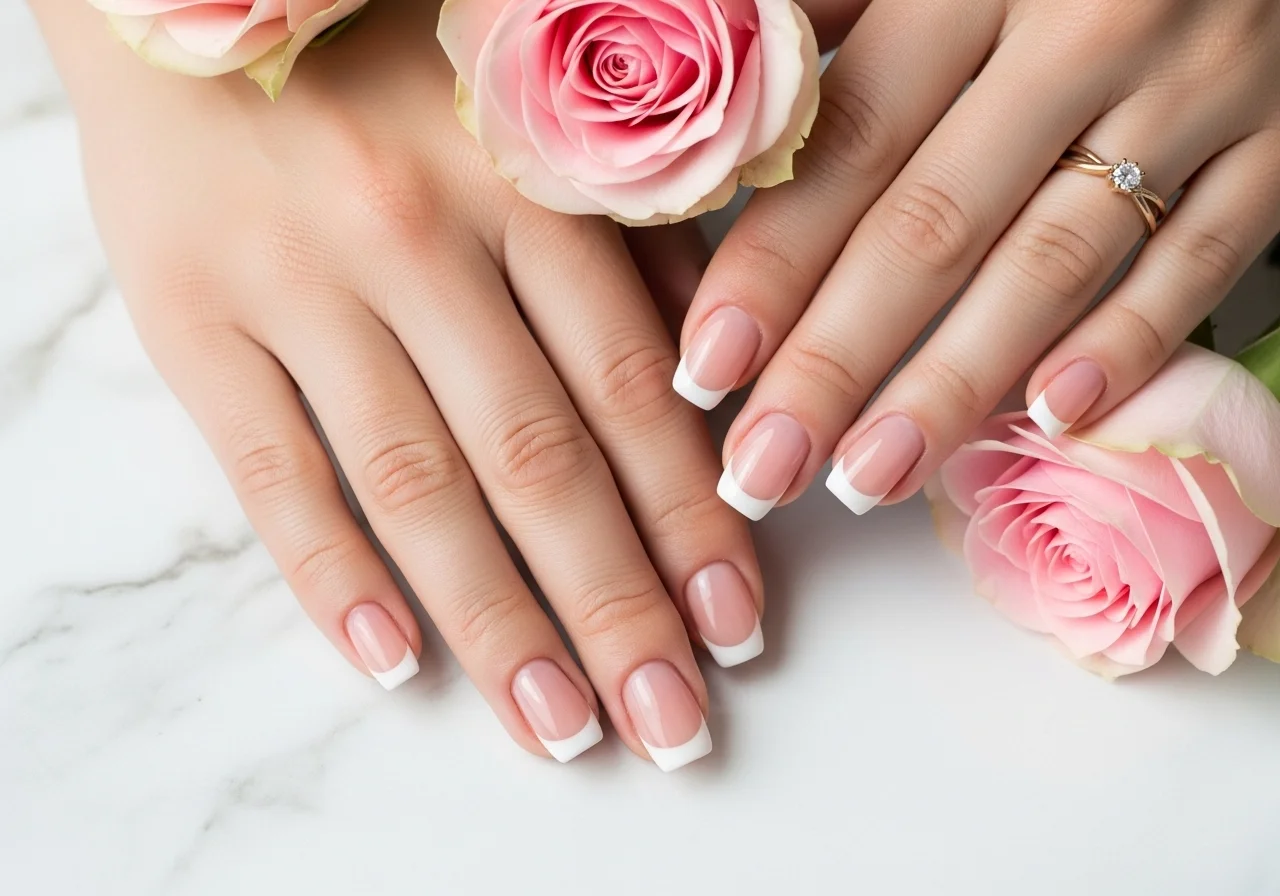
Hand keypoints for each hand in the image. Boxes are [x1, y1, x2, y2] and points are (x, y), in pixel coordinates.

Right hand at [34, 0, 763, 768]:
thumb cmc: (392, 61)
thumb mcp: (530, 121)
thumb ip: (626, 246)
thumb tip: (710, 392)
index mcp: (529, 185)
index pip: (633, 391)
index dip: (689, 520)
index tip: (735, 628)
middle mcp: (421, 240)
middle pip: (539, 461)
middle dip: (615, 607)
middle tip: (671, 724)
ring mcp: (300, 283)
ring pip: (417, 485)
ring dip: (495, 622)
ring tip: (559, 726)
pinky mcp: (191, 318)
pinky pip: (268, 467)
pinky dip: (328, 575)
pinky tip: (391, 662)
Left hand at [677, 0, 1279, 518]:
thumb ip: (839, 18)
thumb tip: (732, 131)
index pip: (851, 143)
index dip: (774, 266)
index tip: (708, 369)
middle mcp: (1087, 28)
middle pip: (935, 225)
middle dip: (837, 363)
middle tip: (765, 468)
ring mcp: (1199, 86)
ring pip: (1055, 261)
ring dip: (954, 385)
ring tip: (868, 478)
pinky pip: (1205, 254)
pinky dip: (1129, 342)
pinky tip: (1051, 417)